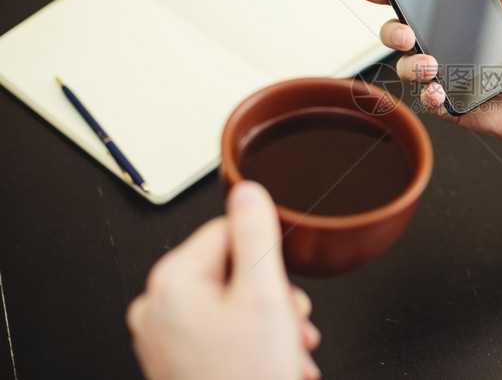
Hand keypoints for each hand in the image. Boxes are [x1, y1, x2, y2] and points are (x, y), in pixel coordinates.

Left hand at [127, 181, 320, 379]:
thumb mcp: (264, 295)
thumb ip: (256, 235)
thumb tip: (248, 190)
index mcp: (172, 281)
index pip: (227, 232)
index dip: (266, 256)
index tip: (281, 282)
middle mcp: (158, 307)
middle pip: (230, 269)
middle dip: (272, 295)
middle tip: (291, 323)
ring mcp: (164, 337)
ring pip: (230, 302)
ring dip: (269, 322)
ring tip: (289, 350)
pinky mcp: (176, 361)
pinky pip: (219, 331)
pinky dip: (252, 343)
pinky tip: (276, 363)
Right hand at [359, 0, 501, 142]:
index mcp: (451, 15)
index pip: (407, 0)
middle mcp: (441, 43)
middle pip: (395, 33)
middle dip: (390, 31)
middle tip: (406, 32)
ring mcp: (443, 73)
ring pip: (405, 68)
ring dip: (411, 65)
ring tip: (432, 64)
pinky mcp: (450, 103)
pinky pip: (426, 100)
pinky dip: (428, 95)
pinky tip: (440, 89)